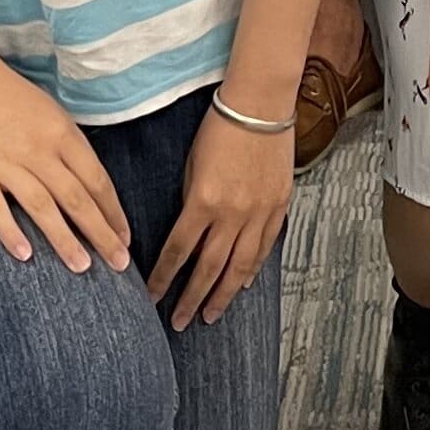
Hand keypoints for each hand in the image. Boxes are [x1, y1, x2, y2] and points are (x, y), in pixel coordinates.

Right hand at [0, 60, 128, 271]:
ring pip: (42, 207)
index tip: (125, 238)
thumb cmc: (11, 97)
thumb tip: (92, 183)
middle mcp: (39, 152)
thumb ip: (70, 147)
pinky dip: (10, 232)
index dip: (113, 212)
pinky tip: (25, 256)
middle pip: (77, 199)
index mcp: (62, 135)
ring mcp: (6, 164)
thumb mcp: (52, 113)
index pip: (97, 180)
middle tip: (118, 264)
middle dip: (101, 234)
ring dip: (64, 239)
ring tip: (81, 266)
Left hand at [147, 104, 293, 328]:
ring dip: (222, 294)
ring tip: (210, 315)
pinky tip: (241, 284)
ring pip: (239, 266)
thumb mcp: (191, 166)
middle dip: (192, 299)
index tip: (151, 298)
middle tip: (180, 322)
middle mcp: (232, 214)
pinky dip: (251, 269)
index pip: (178, 252)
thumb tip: (188, 234)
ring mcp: (259, 213)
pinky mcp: (278, 207)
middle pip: (209, 268)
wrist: (260, 106)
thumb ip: (190, 203)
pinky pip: (264, 247)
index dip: (164, 279)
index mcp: (203, 201)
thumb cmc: (219, 129)